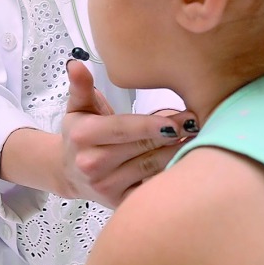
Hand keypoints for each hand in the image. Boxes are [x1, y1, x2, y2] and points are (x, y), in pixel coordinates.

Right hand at [61, 61, 197, 208]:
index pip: (123, 129)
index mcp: (83, 136)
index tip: (179, 119)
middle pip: (142, 147)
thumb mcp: (77, 108)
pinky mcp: (119, 201)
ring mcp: (106, 185)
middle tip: (195, 123)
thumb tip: (76, 63)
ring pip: (151, 167)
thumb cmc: (79, 134)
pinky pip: (152, 186)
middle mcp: (92, 163)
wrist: (68, 173)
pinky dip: (170, 174)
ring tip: (194, 138)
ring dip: (176, 152)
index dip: (152, 125)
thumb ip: (81, 86)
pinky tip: (183, 160)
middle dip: (172, 134)